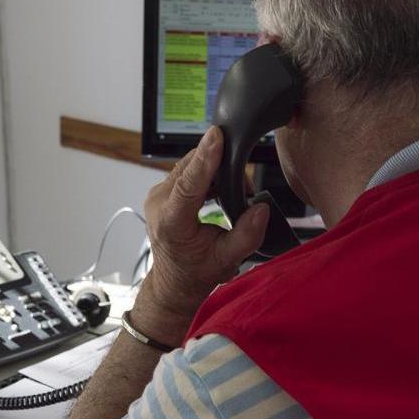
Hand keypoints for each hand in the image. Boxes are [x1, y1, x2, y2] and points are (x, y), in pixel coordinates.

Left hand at [132, 127, 270, 344]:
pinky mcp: (163, 191)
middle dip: (220, 165)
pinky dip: (206, 173)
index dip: (205, 158)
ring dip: (214, 169)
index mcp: (171, 223)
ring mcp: (158, 195)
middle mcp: (159, 204)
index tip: (216, 136)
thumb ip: (247, 236)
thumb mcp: (227, 260)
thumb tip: (260, 209)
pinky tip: (220, 189)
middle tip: (243, 187)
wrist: (174, 282)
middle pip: (190, 167)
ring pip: (189, 165)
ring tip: (233, 193)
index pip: (188, 184)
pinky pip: (186, 170)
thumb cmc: (196, 273)